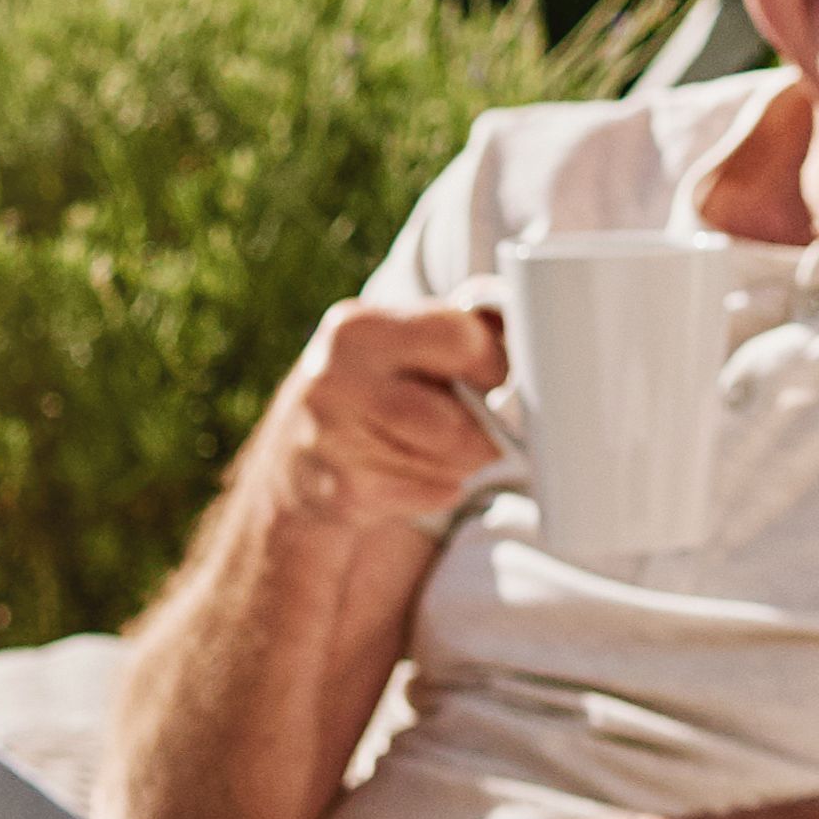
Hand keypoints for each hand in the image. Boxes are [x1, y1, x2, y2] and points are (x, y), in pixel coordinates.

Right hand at [249, 298, 514, 540]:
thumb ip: (458, 328)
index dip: (495, 364)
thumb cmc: (372, 387)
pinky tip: (409, 471)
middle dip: (483, 432)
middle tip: (479, 426)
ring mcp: (334, 440)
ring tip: (435, 445)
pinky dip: (440, 487)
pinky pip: (434, 494)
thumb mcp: (397, 340)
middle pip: (458, 423)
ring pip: (453, 462)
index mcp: (357, 329)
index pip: (460, 340)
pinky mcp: (344, 491)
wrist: (295, 455)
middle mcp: (337, 380)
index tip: (498, 378)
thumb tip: (524, 324)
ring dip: (463, 461)